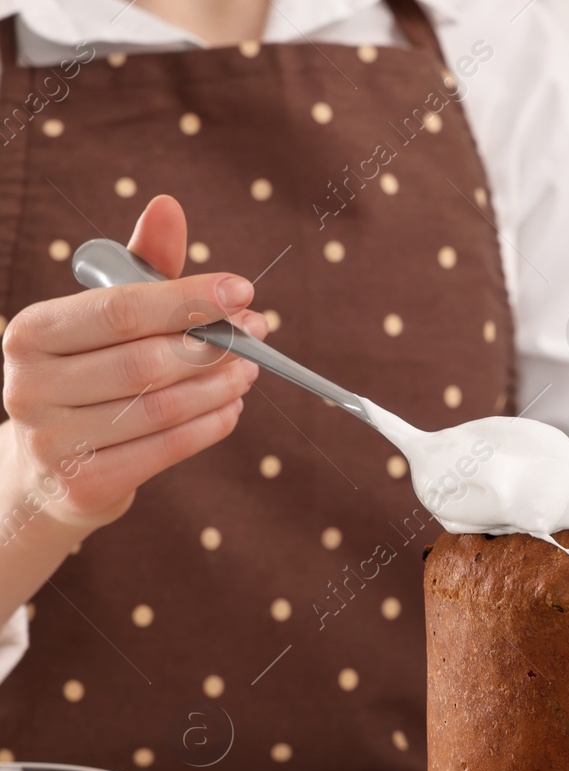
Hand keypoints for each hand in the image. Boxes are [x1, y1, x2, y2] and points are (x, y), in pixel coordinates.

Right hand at [1, 195, 266, 533]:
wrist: (47, 469)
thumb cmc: (87, 374)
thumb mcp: (103, 319)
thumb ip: (140, 267)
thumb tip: (168, 206)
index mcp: (31, 333)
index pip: (120, 310)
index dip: (188, 299)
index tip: (243, 290)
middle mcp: (30, 386)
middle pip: (145, 361)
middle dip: (214, 343)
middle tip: (258, 332)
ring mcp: (53, 441)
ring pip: (161, 407)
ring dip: (220, 385)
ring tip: (250, 369)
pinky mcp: (84, 484)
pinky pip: (166, 449)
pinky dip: (210, 425)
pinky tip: (231, 408)